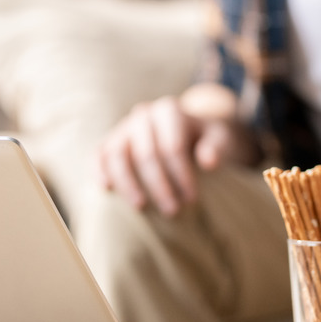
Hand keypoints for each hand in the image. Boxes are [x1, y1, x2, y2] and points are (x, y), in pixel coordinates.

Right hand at [97, 95, 245, 216]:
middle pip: (146, 153)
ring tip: (141, 207)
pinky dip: (100, 170)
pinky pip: (100, 154)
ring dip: (128, 183)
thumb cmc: (206, 139)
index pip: (172, 146)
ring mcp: (124, 127)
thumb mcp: (220, 138)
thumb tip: (209, 161)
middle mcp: (143, 115)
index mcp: (169, 111)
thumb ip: (217, 147)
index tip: (192, 198)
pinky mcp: (111, 140)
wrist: (189, 133)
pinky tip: (106, 189)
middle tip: (172, 210)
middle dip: (159, 184)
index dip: (182, 174)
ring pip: (118, 154)